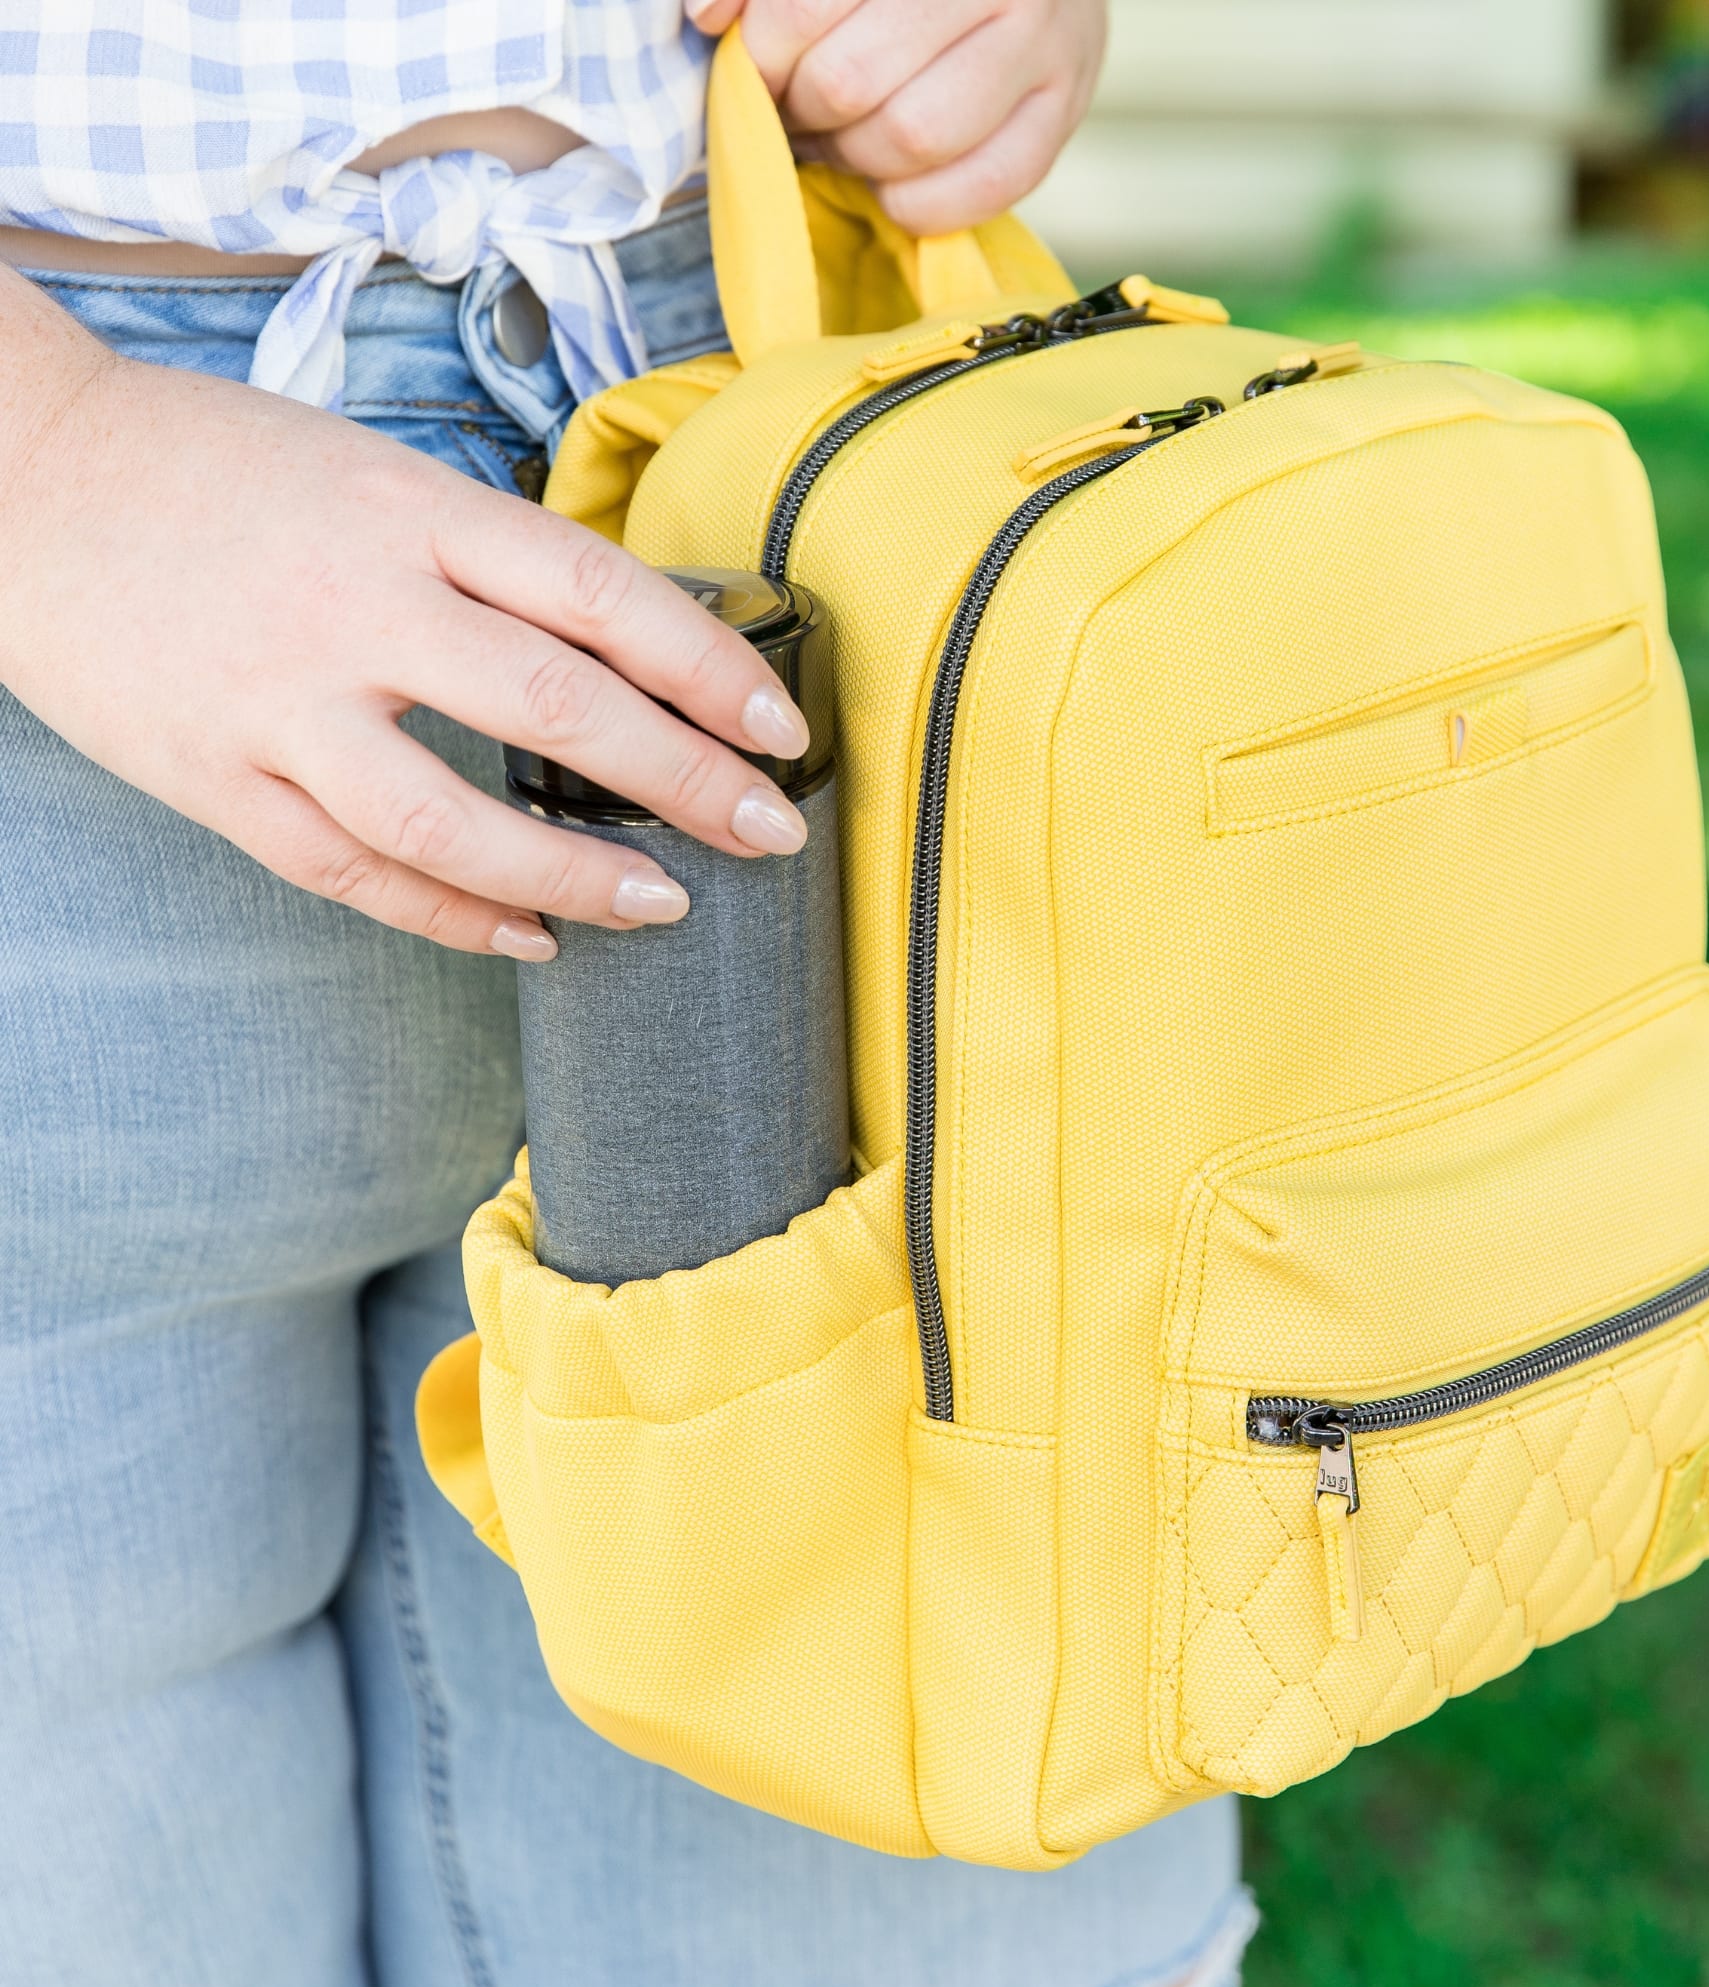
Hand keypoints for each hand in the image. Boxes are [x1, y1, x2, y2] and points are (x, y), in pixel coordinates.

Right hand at [0, 270, 814, 960]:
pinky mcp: (214, 776)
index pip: (600, 591)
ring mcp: (277, 699)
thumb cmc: (226, 475)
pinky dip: (452, 917)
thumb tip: (632, 650)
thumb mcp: (375, 476)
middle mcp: (354, 601)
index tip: (782, 731)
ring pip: (449, 814)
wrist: (20, 477)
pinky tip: (531, 939)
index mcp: (411, 507)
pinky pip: (352, 870)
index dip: (708, 668)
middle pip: (554, 702)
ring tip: (664, 904)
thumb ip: (489, 558)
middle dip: (682, 779)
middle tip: (769, 831)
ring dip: (572, 872)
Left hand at [688, 0, 1107, 236]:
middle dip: (805, 110)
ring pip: (913, 137)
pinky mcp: (1062, 114)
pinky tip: (895, 181)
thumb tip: (706, 15)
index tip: (755, 73)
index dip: (760, 58)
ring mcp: (1042, 44)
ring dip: (857, 158)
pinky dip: (918, 202)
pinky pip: (978, 189)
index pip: (804, 11)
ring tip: (844, 141)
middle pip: (851, 80)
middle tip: (801, 109)